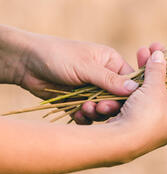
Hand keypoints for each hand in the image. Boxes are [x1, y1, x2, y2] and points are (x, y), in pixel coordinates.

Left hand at [0, 25, 138, 123]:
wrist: (25, 62)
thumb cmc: (57, 55)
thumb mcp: (86, 67)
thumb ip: (109, 80)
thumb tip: (135, 89)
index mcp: (111, 63)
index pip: (130, 82)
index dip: (129, 95)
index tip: (123, 104)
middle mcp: (104, 77)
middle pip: (118, 99)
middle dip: (110, 106)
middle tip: (100, 108)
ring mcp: (91, 91)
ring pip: (103, 109)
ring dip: (96, 113)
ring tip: (84, 109)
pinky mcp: (78, 102)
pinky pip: (88, 115)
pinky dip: (84, 118)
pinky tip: (77, 115)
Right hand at [109, 45, 166, 156]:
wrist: (119, 143)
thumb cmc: (146, 116)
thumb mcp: (155, 89)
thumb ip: (158, 70)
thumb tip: (160, 55)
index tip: (166, 52)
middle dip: (155, 66)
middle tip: (149, 48)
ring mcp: (155, 122)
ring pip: (150, 92)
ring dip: (143, 74)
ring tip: (140, 52)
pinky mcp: (137, 123)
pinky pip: (137, 101)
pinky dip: (131, 89)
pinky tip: (126, 75)